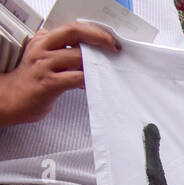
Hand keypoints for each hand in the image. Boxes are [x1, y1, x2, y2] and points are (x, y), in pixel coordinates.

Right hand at [0, 23, 119, 127]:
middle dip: (98, 37)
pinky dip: (89, 80)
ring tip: (107, 68)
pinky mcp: (48, 83)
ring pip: (77, 55)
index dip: (93, 31)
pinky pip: (75, 78)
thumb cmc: (32, 81)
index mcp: (43, 41)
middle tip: (114, 47)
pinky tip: (94, 84)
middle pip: (73, 32)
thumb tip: (87, 51)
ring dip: (97, 62)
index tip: (109, 39)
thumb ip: (60, 51)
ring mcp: (44, 65)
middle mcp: (42, 49)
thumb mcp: (43, 58)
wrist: (11, 99)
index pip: (71, 28)